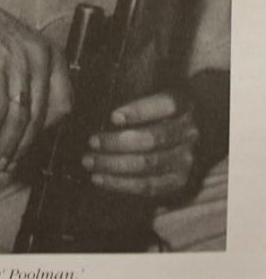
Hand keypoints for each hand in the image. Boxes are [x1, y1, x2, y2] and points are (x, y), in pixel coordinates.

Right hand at [0, 0, 71, 170]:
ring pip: (20, 118)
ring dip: (8, 145)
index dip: (49, 128)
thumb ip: (32, 79)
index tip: (31, 142)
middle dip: (25, 146)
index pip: (65, 103)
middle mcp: (41, 56)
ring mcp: (19, 61)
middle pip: (41, 116)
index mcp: (52, 53)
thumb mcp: (20, 50)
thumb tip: (35, 123)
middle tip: (10, 164)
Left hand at [81, 93, 198, 197]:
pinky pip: (147, 186)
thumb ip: (131, 92)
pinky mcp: (178, 182)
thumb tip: (97, 98)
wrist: (179, 141)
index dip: (139, 111)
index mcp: (183, 104)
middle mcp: (189, 132)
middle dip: (117, 142)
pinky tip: (99, 178)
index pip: (165, 105)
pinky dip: (120, 183)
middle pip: (152, 138)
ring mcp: (185, 159)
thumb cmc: (153, 112)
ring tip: (89, 161)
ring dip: (113, 164)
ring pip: (147, 164)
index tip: (113, 117)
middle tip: (92, 142)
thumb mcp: (150, 95)